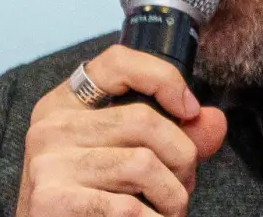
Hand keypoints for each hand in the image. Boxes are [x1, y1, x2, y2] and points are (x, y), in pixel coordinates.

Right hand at [16, 45, 227, 216]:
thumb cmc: (92, 199)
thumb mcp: (126, 157)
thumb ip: (174, 136)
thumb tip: (215, 121)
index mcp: (65, 104)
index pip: (118, 61)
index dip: (164, 78)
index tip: (190, 110)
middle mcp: (50, 127)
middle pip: (144, 120)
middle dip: (182, 157)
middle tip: (184, 184)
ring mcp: (47, 163)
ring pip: (143, 164)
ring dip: (172, 196)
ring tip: (168, 210)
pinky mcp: (50, 200)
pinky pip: (127, 208)